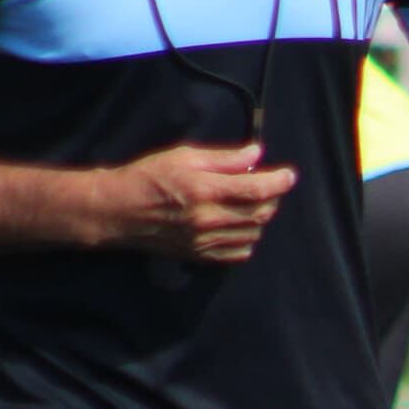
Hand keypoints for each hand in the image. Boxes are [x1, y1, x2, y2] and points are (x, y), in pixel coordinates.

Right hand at [108, 141, 296, 265]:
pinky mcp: (200, 255)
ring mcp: (205, 241)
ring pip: (254, 233)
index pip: (258, 189)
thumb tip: (257, 153)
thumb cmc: (149, 176)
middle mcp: (208, 219)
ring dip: (261, 217)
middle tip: (270, 185)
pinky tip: (240, 224)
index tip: (290, 174)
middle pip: (261, 213)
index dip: (280, 181)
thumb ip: (224, 158)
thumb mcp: (185, 155)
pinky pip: (239, 253)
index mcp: (205, 190)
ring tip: (252, 202)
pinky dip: (248, 238)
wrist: (118, 210)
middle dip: (274, 197)